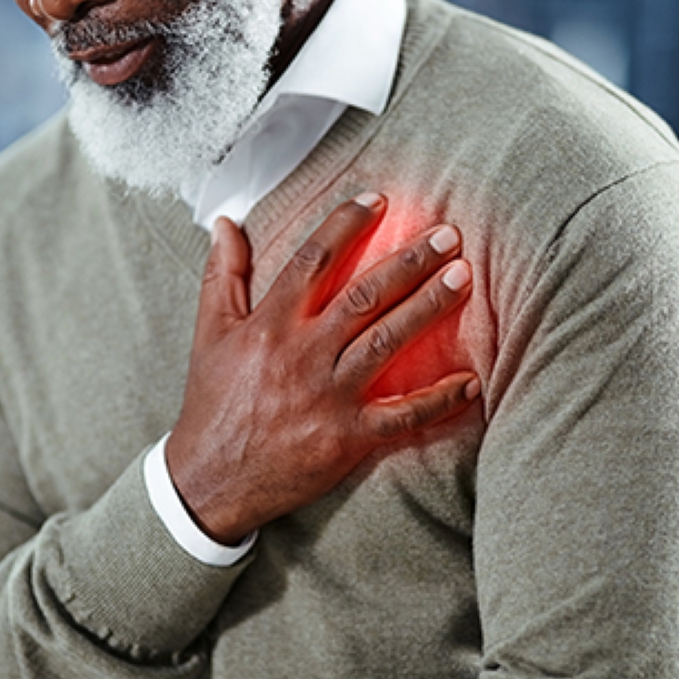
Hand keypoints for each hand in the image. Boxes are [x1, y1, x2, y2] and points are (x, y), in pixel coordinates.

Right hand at [166, 194, 479, 544]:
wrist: (211, 479)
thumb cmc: (212, 402)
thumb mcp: (208, 333)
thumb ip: (221, 274)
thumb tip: (226, 223)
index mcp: (271, 324)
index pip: (313, 259)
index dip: (347, 224)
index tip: (379, 199)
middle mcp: (302, 354)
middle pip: (363, 296)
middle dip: (409, 262)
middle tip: (448, 235)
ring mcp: (328, 396)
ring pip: (387, 342)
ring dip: (428, 307)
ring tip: (463, 277)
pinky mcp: (347, 437)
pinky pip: (401, 416)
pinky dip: (438, 400)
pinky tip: (470, 381)